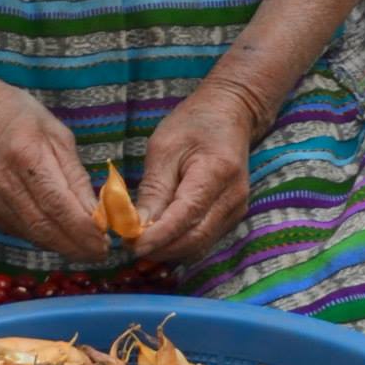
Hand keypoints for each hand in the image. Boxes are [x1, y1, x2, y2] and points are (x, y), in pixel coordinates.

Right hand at [0, 75, 106, 261]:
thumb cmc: (20, 117)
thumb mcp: (57, 134)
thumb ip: (77, 176)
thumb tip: (98, 213)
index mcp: (25, 155)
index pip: (57, 204)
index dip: (82, 229)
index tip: (105, 241)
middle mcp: (3, 182)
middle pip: (44, 227)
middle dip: (77, 246)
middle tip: (102, 253)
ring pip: (33, 235)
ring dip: (64, 246)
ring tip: (88, 248)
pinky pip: (22, 231)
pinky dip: (46, 237)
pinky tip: (62, 235)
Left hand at [135, 86, 256, 263]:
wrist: (230, 115)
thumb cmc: (194, 125)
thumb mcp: (164, 148)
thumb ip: (153, 188)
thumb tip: (137, 226)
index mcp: (217, 172)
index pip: (186, 215)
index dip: (159, 236)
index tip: (131, 245)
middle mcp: (232, 197)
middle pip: (195, 239)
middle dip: (160, 248)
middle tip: (128, 245)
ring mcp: (235, 210)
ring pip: (199, 245)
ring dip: (168, 249)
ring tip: (140, 241)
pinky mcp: (231, 217)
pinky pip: (204, 239)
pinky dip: (179, 243)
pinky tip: (159, 236)